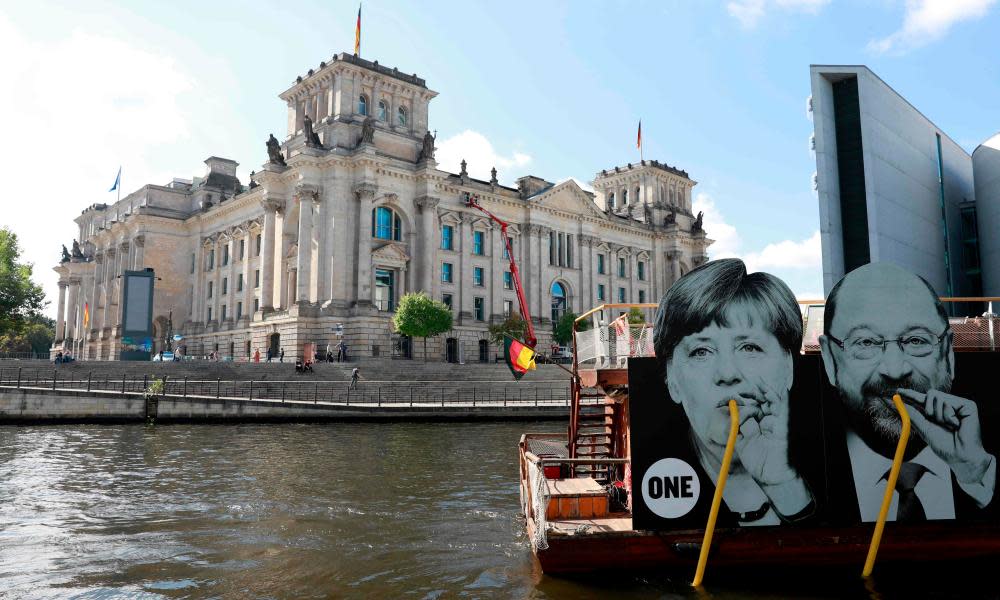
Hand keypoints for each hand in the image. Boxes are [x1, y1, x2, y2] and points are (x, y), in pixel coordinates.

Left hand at [734, 380, 811, 514]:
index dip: (744, 399)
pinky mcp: (783, 429)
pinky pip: (786, 413)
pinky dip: (785, 401)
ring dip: (767, 392)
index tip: (734, 397)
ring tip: (760, 383)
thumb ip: (737, 429)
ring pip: (774, 403)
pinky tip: (784, 391)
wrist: (769, 476)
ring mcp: (777, 424)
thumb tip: (732, 414)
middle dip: (755, 391)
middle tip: (745, 387)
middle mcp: (768, 421)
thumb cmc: (757, 461)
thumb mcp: (741, 442)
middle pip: (763, 401)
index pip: (752, 405)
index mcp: (758, 423)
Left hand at [896, 388, 993, 484]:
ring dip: (938, 415)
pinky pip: (947, 403)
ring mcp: (958, 404)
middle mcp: (948, 405)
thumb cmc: (944, 445)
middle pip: (929, 393)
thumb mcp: (923, 428)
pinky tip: (957, 425)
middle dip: (928, 409)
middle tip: (936, 422)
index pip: (922, 399)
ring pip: (937, 397)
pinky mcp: (967, 405)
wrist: (961, 456)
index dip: (910, 394)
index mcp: (937, 411)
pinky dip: (948, 416)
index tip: (897, 391)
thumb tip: (892, 402)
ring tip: (950, 427)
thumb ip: (909, 413)